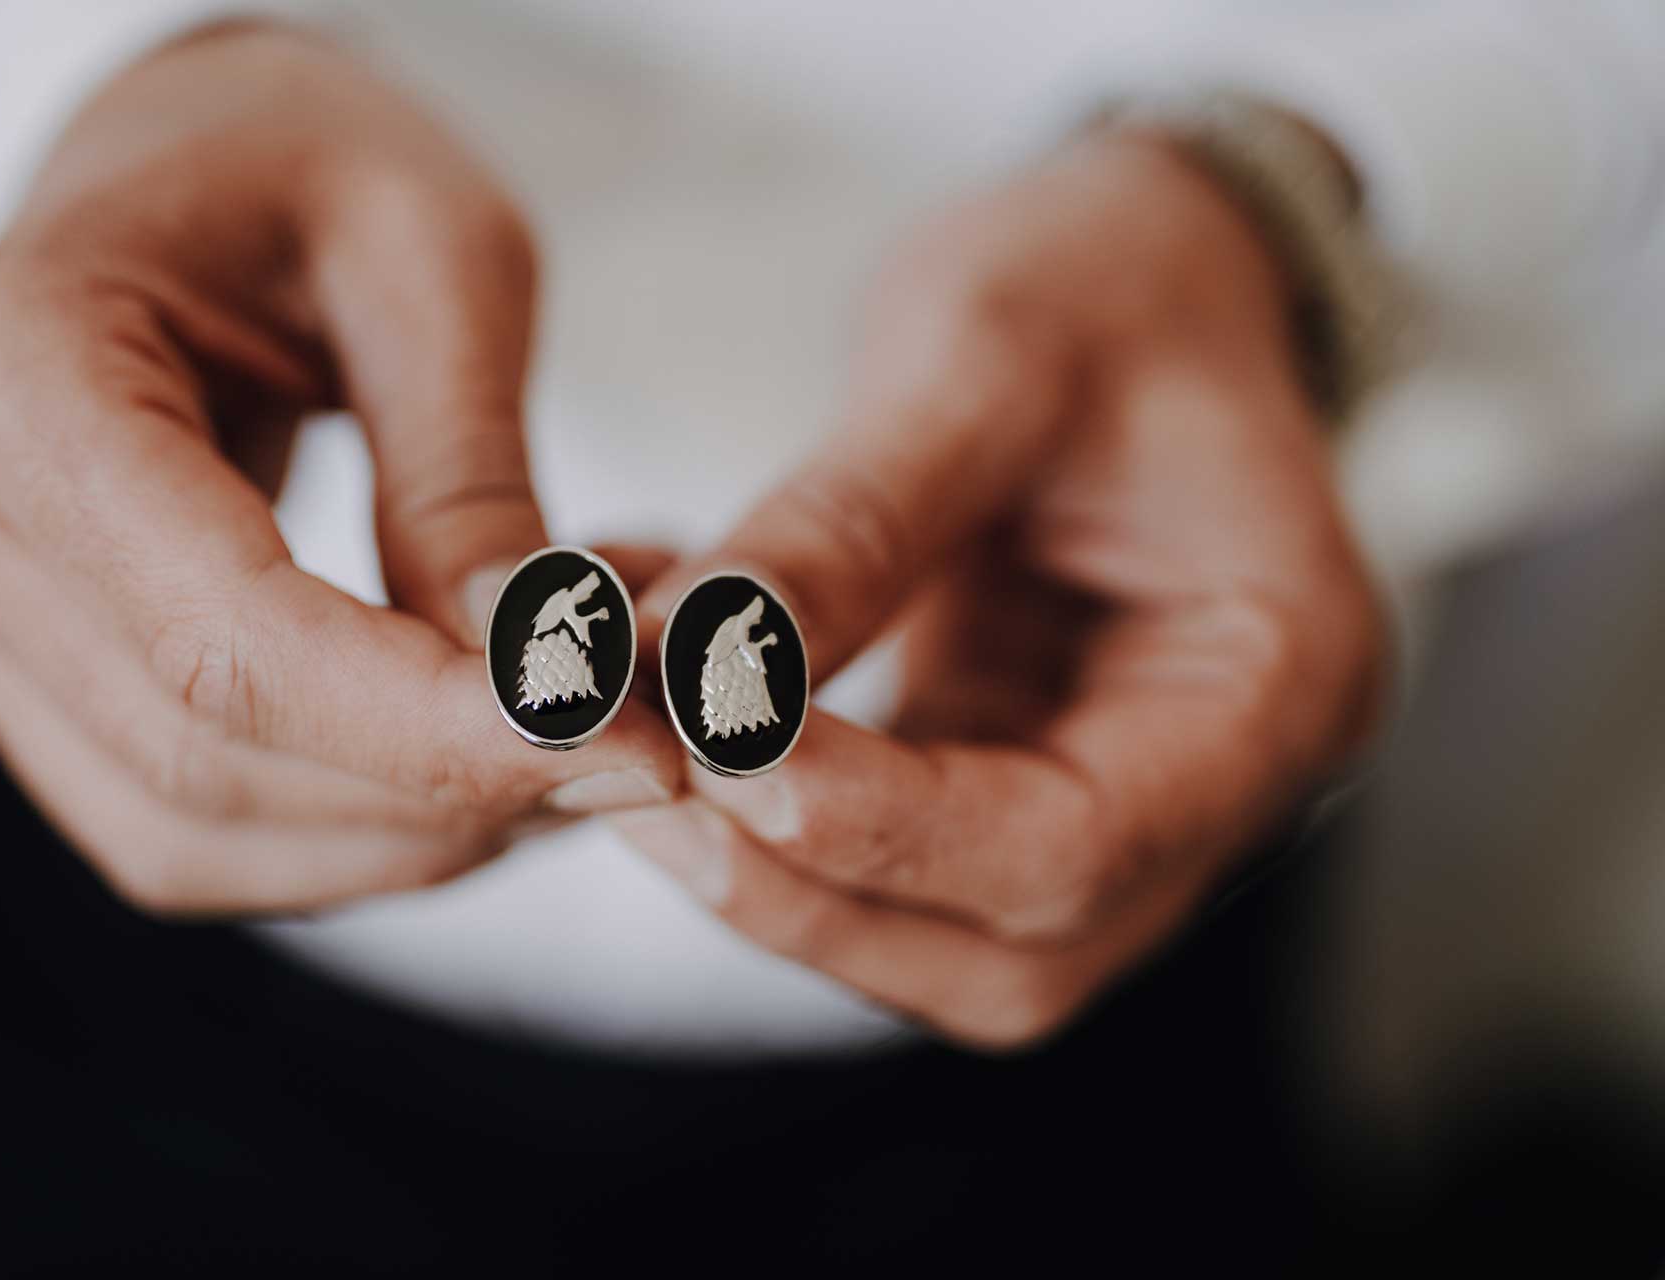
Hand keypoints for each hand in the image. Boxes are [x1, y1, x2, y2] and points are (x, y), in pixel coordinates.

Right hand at [0, 24, 678, 913]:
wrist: (196, 167)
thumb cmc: (309, 166)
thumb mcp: (435, 261)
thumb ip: (470, 476)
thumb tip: (547, 683)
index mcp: (17, 373)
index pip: (225, 635)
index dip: (427, 724)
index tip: (624, 742)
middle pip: (207, 755)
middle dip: (446, 788)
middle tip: (645, 746)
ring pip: (196, 829)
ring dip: (412, 833)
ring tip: (578, 747)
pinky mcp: (29, 677)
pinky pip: (189, 829)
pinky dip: (353, 831)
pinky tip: (479, 766)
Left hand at [617, 134, 1384, 1048]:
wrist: (1148, 261)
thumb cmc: (1113, 281)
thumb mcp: (988, 357)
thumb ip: (850, 521)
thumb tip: (683, 659)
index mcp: (1279, 683)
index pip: (1080, 841)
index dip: (886, 827)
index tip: (712, 750)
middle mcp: (1213, 783)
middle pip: (1010, 948)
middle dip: (809, 888)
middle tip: (633, 786)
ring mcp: (1118, 794)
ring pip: (938, 934)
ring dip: (774, 876)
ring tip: (622, 764)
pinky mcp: (1019, 771)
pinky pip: (894, 855)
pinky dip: (773, 818)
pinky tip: (668, 731)